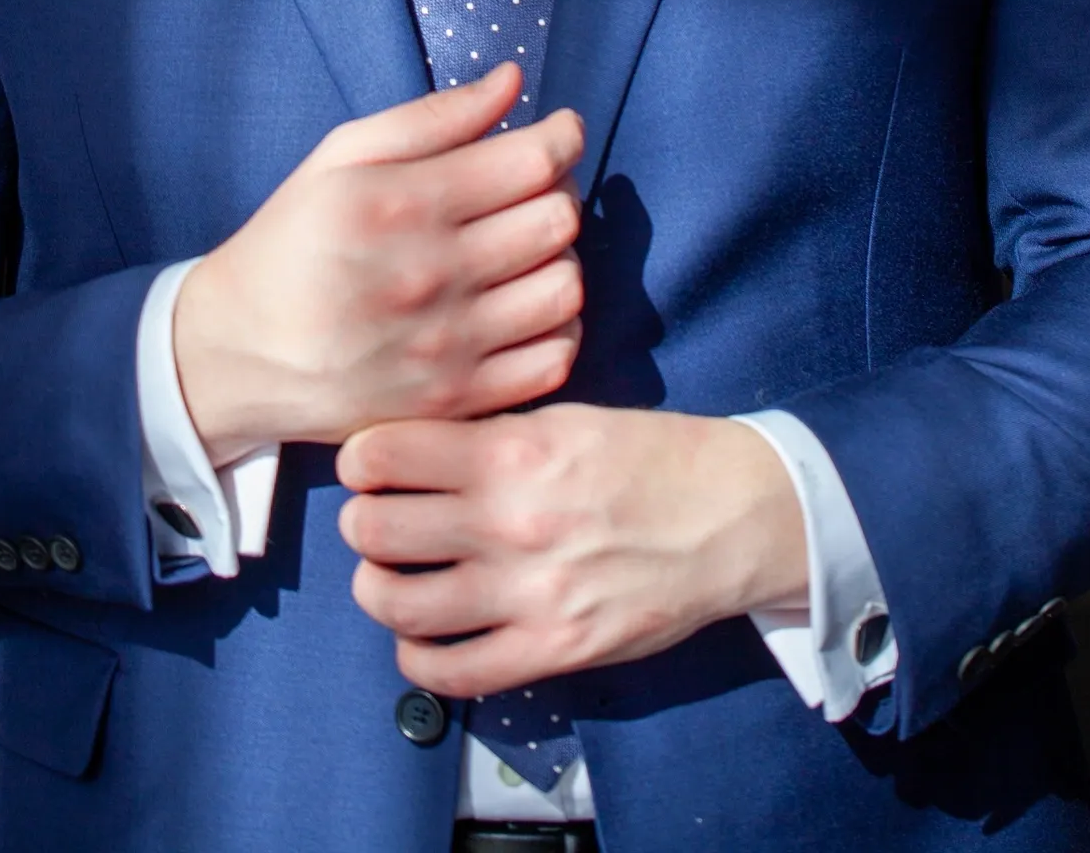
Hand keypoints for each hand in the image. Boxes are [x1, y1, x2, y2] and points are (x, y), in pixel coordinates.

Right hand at [173, 64, 584, 463]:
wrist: (239, 352)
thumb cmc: (292, 240)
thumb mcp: (340, 158)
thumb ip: (431, 117)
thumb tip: (512, 82)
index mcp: (402, 204)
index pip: (531, 162)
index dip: (562, 136)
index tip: (560, 131)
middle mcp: (431, 276)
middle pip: (556, 221)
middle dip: (558, 191)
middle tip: (533, 190)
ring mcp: (447, 347)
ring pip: (565, 288)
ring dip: (560, 258)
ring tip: (527, 248)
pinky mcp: (455, 402)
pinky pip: (553, 359)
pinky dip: (557, 325)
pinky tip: (524, 305)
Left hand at [336, 405, 807, 693]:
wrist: (728, 517)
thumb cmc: (644, 456)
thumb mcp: (561, 418)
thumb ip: (486, 434)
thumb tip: (411, 447)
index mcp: (509, 452)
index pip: (383, 454)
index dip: (360, 458)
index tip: (366, 463)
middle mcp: (508, 523)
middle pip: (375, 528)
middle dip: (361, 521)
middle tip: (372, 518)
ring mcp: (527, 594)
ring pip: (399, 603)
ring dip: (376, 588)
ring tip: (386, 576)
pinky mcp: (551, 651)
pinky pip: (453, 671)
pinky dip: (417, 656)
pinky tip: (421, 635)